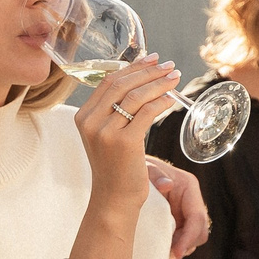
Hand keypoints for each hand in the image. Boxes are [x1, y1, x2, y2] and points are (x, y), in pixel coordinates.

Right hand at [73, 56, 181, 212]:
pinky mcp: (124, 142)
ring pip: (136, 96)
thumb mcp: (107, 135)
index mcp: (83, 116)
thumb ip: (114, 111)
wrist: (113, 199)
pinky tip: (172, 98)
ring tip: (175, 77)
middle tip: (169, 65)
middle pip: (122, 84)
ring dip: (159, 83)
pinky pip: (147, 112)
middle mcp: (90, 121)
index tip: (151, 59)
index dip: (132, 67)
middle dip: (149, 71)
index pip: (109, 81)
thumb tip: (140, 81)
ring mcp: (106, 132)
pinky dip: (162, 101)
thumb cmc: (115, 167)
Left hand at [145, 157, 209, 258]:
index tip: (176, 253)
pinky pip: (182, 240)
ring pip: (193, 239)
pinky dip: (174, 247)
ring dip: (180, 248)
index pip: (197, 217)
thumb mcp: (146, 168)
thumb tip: (168, 185)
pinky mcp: (177, 222)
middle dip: (186, 245)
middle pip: (200, 232)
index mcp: (189, 187)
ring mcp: (185, 213)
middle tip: (166, 253)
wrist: (131, 171)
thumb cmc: (140, 168)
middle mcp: (191, 201)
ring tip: (161, 251)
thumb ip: (156, 175)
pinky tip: (159, 248)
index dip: (189, 238)